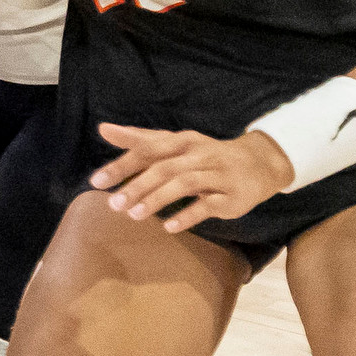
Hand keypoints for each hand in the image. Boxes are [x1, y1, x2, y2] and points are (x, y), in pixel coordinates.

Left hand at [88, 124, 296, 232]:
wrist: (259, 163)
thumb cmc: (206, 154)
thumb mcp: (175, 143)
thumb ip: (140, 138)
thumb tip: (103, 129)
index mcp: (181, 141)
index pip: (147, 150)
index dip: (122, 165)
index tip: (96, 181)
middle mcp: (199, 154)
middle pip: (164, 168)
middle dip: (137, 186)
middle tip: (113, 205)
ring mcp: (217, 174)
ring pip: (184, 184)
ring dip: (157, 200)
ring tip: (134, 215)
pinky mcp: (231, 196)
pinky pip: (207, 206)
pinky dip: (187, 216)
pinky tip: (168, 227)